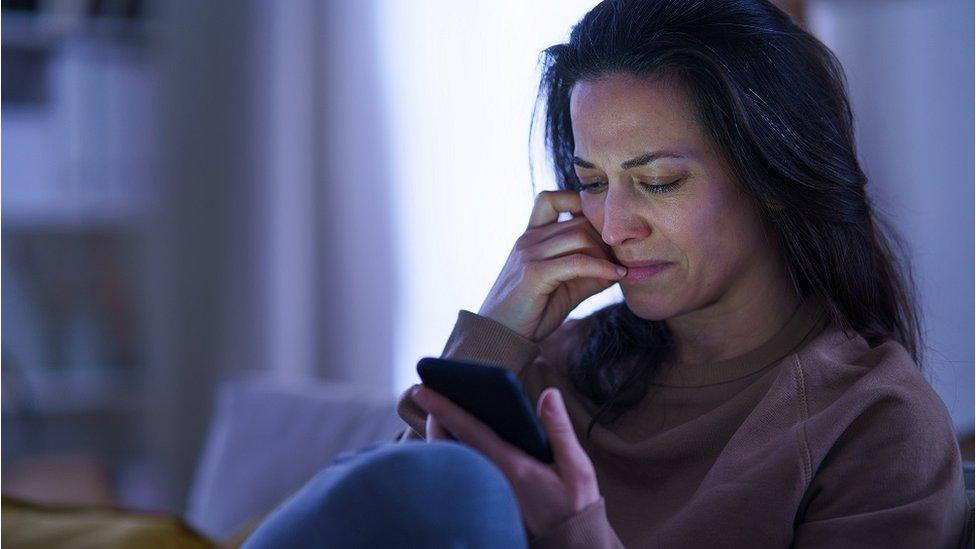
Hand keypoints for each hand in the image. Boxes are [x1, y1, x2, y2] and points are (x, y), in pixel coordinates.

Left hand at [412, 384, 600, 538]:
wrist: (568, 545)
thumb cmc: (574, 506)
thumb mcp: (577, 467)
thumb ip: (559, 429)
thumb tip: (549, 394)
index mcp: (512, 466)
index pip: (470, 430)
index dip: (444, 408)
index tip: (423, 389)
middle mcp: (492, 477)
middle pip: (450, 444)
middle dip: (435, 417)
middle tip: (427, 393)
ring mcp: (487, 488)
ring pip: (452, 458)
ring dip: (441, 434)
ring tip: (439, 411)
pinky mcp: (488, 496)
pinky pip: (461, 469)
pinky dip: (452, 450)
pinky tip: (456, 437)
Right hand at [478, 190, 625, 341]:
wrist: (501, 336)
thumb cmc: (532, 313)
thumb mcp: (564, 287)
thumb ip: (587, 272)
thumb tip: (620, 266)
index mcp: (530, 237)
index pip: (552, 199)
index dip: (579, 203)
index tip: (603, 229)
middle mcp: (528, 239)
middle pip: (578, 221)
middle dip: (605, 239)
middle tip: (621, 259)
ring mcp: (529, 253)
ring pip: (580, 236)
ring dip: (606, 253)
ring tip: (619, 269)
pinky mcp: (535, 272)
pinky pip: (578, 261)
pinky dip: (602, 267)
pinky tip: (616, 275)